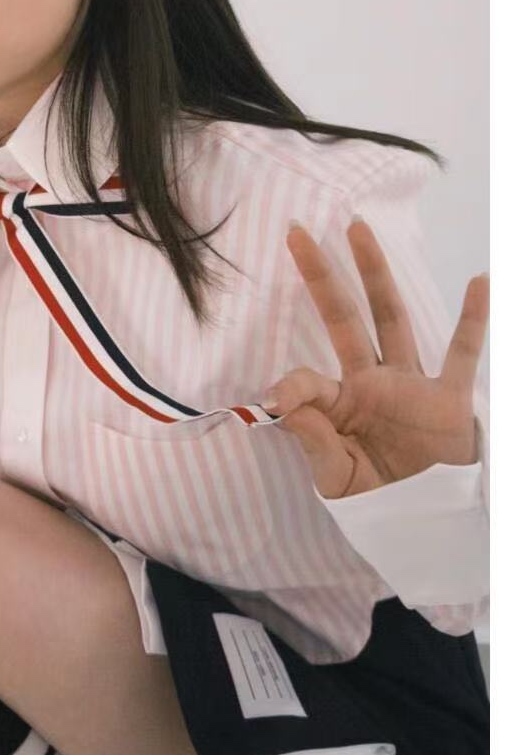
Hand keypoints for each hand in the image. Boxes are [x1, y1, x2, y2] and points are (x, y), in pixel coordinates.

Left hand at [263, 216, 487, 497]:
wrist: (425, 525)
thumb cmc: (376, 501)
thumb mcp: (336, 477)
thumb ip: (312, 439)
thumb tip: (281, 401)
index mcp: (338, 403)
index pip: (306, 379)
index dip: (289, 388)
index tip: (275, 404)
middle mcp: (371, 381)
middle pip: (342, 318)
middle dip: (319, 277)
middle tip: (295, 232)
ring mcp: (410, 384)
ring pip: (391, 318)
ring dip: (375, 275)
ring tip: (358, 229)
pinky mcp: (448, 400)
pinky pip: (463, 354)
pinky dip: (474, 320)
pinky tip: (479, 282)